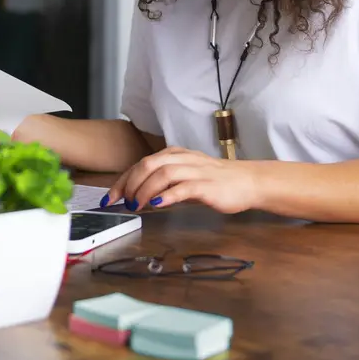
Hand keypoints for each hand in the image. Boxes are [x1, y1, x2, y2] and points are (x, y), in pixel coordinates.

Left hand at [104, 147, 259, 214]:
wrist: (248, 182)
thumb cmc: (216, 181)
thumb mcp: (185, 177)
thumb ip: (164, 182)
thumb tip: (138, 194)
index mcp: (175, 155)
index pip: (141, 163)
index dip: (123, 180)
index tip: (110, 197)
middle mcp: (183, 159)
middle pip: (148, 164)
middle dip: (130, 183)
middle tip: (122, 202)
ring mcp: (196, 171)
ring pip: (163, 174)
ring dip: (145, 190)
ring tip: (137, 205)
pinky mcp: (207, 185)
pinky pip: (184, 187)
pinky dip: (168, 196)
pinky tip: (158, 205)